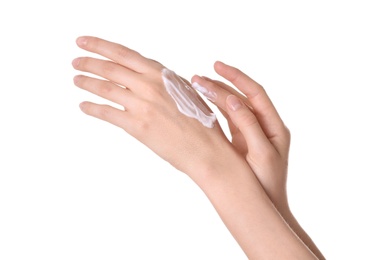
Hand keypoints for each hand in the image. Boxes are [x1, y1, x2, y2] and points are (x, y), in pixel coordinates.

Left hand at [72, 36, 230, 174]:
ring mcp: (142, 105)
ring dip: (87, 83)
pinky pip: (107, 113)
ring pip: (105, 88)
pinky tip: (84, 106)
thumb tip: (146, 75)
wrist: (206, 149)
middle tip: (76, 61)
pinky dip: (92, 108)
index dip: (100, 46)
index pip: (124, 54)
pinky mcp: (137, 126)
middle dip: (89, 62)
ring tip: (77, 80)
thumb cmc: (200, 122)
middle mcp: (149, 85)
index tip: (85, 42)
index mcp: (161, 74)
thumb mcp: (185, 91)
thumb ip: (163, 81)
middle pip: (110, 68)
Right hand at [191, 61, 290, 211]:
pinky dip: (214, 111)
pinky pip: (226, 121)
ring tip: (196, 85)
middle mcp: (263, 125)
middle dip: (221, 85)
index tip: (217, 67)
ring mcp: (251, 133)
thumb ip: (248, 124)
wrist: (265, 206)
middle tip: (197, 77)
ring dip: (215, 96)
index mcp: (274, 126)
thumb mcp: (261, 153)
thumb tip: (232, 98)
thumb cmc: (266, 184)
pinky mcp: (239, 142)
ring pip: (231, 108)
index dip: (237, 78)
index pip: (255, 93)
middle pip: (240, 98)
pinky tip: (201, 104)